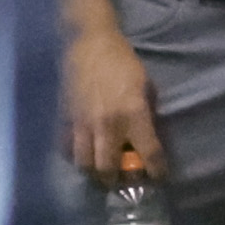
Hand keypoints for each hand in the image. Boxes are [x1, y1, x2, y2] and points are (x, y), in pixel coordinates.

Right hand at [63, 18, 163, 188]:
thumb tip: (148, 137)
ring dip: (94, 172)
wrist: (89, 44)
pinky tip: (84, 153)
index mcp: (133, 115)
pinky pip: (68, 148)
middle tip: (121, 180)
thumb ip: (146, 114)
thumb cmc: (123, 62)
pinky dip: (76, 156)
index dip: (156, 171)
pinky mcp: (66, 119)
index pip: (149, 154)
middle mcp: (108, 125)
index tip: (158, 177)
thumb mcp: (146, 86)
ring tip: (100, 171)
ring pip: (84, 164)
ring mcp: (83, 124)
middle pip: (108, 169)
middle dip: (116, 180)